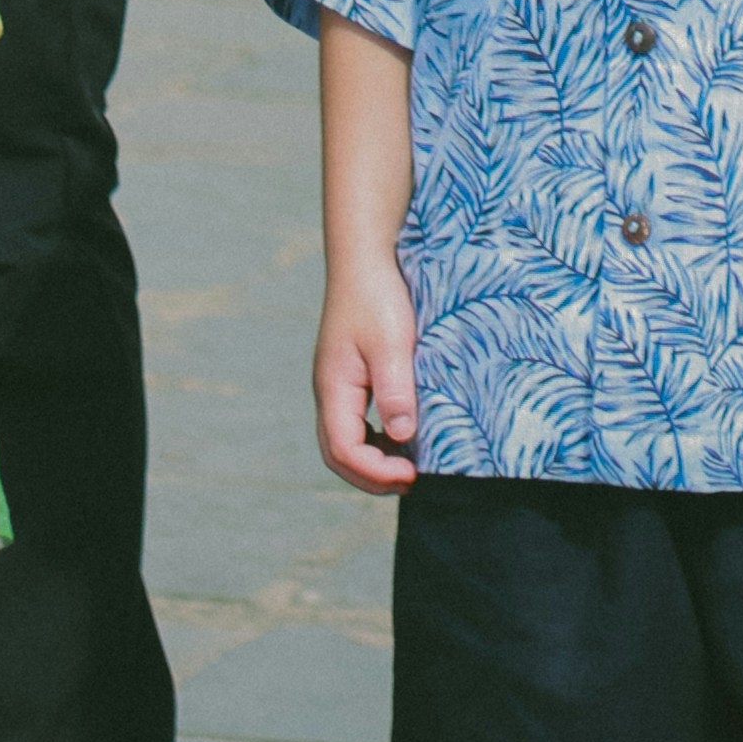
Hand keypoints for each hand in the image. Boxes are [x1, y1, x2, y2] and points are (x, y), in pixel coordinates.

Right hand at [315, 267, 419, 493]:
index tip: (412, 473)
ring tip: (408, 467)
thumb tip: (403, 436)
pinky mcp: (349, 378)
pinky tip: (401, 439)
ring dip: (372, 462)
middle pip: (336, 453)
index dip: (375, 471)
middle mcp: (330, 392)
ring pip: (343, 441)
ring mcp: (337, 386)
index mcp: (334, 387)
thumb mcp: (391, 342)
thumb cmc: (376, 296)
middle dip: (371, 477)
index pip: (343, 449)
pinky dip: (374, 443)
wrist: (364, 260)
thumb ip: (395, 389)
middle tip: (411, 481)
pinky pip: (354, 425)